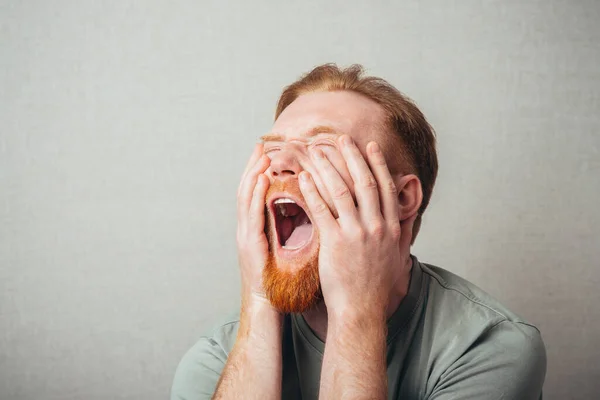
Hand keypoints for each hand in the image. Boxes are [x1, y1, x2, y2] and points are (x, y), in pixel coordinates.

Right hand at [236, 143, 270, 305]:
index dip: (257, 171)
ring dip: (253, 174)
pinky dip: (256, 195)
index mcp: (253, 228)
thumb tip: (298, 211)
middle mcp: (245, 228)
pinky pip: (252, 215)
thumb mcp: (282, 249)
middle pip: (246, 190)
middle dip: (253, 166)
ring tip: (262, 155)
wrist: (266, 304)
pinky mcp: (250, 245)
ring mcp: (245, 236)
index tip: (265, 152)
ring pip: (245, 198)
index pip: (254, 194)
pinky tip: (262, 180)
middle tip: (261, 145)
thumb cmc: (277, 280)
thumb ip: (284, 229)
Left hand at [299, 135, 404, 318]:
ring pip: (341, 191)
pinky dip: (312, 192)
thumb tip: (406, 219)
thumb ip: (401, 235)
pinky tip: (303, 179)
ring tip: (316, 152)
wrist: (362, 311)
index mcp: (391, 227)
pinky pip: (322, 211)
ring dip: (328, 168)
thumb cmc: (377, 288)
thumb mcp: (397, 258)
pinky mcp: (336, 243)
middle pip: (363, 182)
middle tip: (340, 139)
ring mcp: (356, 234)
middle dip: (351, 157)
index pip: (384, 187)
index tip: (370, 146)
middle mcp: (376, 226)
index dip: (377, 164)